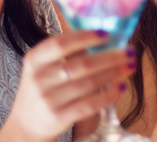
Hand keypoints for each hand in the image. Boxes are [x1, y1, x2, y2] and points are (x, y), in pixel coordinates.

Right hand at [0, 30, 135, 140]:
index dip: (86, 37)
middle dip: (110, 57)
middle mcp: (39, 79)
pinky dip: (109, 95)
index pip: (61, 44)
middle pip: (81, 64)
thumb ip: (66, 52)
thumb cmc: (42, 88)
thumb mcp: (43, 66)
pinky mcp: (58, 117)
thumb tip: (103, 36)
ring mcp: (48, 99)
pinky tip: (122, 86)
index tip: (107, 34)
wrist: (26, 124)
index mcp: (34, 59)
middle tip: (129, 51)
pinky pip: (89, 104)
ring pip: (88, 83)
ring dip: (114, 73)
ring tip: (130, 65)